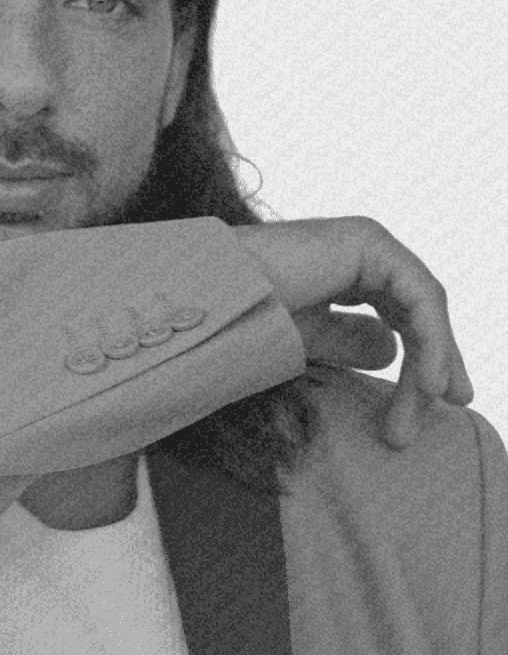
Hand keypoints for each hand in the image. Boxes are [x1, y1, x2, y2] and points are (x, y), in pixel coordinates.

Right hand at [233, 217, 472, 449]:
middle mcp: (361, 248)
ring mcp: (366, 240)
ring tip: (428, 405)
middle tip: (440, 414)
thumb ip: (348, 340)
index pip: (402, 314)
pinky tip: (426, 382)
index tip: (425, 409)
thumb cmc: (245, 314)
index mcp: (347, 265)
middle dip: (432, 365)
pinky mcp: (368, 242)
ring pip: (423, 306)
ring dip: (432, 359)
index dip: (421, 360)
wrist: (213, 294)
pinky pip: (419, 295)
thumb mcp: (308, 336)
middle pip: (417, 312)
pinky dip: (430, 339)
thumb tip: (391, 349)